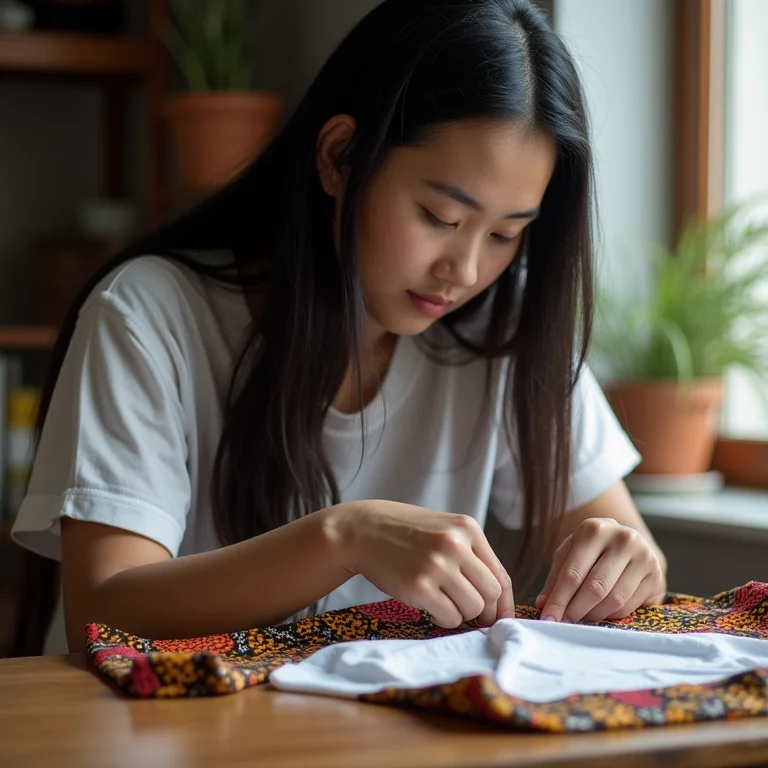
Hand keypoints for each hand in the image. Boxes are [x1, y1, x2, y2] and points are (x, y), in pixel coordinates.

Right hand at [332, 500, 514, 628]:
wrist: (363, 530)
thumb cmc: (407, 534)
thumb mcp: (444, 530)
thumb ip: (471, 555)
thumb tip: (498, 599)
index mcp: (467, 529)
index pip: (501, 575)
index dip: (503, 603)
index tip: (500, 617)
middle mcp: (455, 545)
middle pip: (491, 594)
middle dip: (482, 609)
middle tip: (465, 608)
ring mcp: (437, 566)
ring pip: (473, 608)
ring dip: (461, 613)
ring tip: (443, 601)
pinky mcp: (418, 587)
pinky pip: (450, 617)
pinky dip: (444, 619)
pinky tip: (431, 606)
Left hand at [535, 518, 666, 623]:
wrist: (627, 541)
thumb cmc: (592, 548)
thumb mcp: (570, 553)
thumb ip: (556, 577)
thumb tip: (543, 604)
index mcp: (594, 529)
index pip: (573, 572)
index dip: (559, 599)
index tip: (548, 618)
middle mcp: (622, 539)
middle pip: (595, 588)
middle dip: (576, 610)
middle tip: (563, 624)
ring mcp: (643, 556)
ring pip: (614, 600)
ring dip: (593, 615)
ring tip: (580, 619)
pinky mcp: (655, 575)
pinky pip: (629, 606)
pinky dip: (611, 615)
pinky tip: (601, 612)